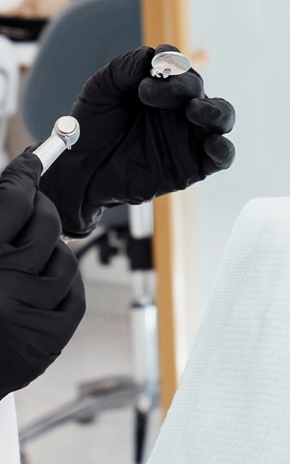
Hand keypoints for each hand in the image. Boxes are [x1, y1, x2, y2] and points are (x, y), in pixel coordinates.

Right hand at [0, 150, 85, 397]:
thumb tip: (16, 186)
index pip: (13, 199)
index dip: (25, 175)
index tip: (31, 162)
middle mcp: (3, 285)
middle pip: (46, 223)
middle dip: (39, 210)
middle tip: (30, 206)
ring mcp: (29, 312)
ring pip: (64, 258)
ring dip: (49, 253)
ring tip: (24, 261)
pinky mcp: (50, 337)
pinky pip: (73, 293)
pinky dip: (61, 286)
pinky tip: (40, 286)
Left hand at [38, 45, 235, 236]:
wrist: (81, 171)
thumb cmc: (93, 128)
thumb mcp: (100, 91)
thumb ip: (122, 69)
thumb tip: (149, 57)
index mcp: (163, 85)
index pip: (178, 64)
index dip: (171, 59)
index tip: (156, 62)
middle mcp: (183, 107)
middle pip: (196, 87)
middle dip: (177, 85)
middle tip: (147, 91)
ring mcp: (191, 135)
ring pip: (223, 116)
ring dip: (213, 110)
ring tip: (193, 110)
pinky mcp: (195, 165)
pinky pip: (223, 156)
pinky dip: (224, 149)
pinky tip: (211, 144)